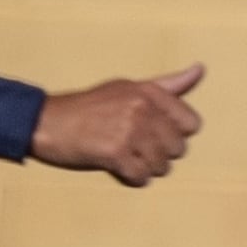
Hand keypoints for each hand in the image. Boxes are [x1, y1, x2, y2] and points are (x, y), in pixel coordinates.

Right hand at [32, 63, 204, 185]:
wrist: (45, 121)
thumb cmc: (89, 107)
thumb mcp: (127, 88)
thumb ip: (167, 85)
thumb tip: (201, 69)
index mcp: (148, 92)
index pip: (191, 124)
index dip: (175, 133)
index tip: (154, 131)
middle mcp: (142, 109)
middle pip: (178, 148)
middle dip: (160, 153)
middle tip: (134, 146)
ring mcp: (129, 131)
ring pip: (162, 166)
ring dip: (146, 167)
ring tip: (125, 156)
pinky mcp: (114, 153)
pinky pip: (141, 177)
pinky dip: (132, 177)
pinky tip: (118, 167)